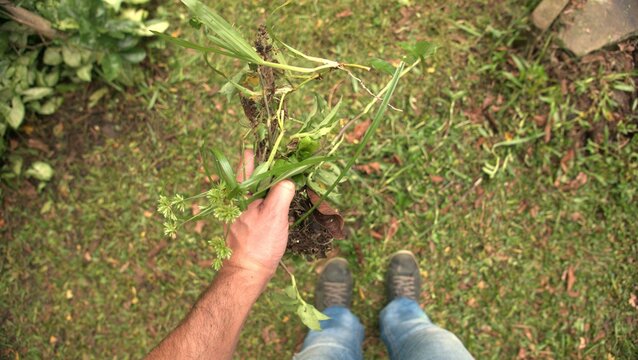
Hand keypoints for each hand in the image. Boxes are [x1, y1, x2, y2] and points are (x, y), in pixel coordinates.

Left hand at [226, 150, 295, 276]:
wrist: (246, 275)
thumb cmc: (258, 244)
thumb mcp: (274, 215)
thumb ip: (280, 193)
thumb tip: (288, 180)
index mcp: (239, 193)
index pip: (247, 162)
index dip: (261, 152)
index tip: (276, 147)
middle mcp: (236, 200)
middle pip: (254, 176)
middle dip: (271, 170)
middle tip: (289, 163)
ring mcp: (240, 213)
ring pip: (257, 193)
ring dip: (272, 188)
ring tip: (289, 182)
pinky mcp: (246, 225)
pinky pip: (259, 207)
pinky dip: (271, 204)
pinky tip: (283, 209)